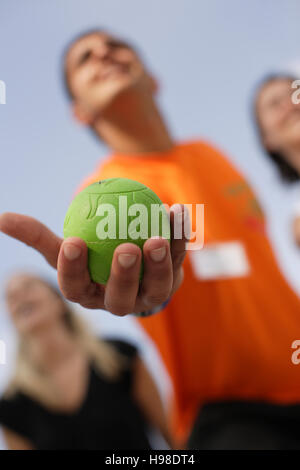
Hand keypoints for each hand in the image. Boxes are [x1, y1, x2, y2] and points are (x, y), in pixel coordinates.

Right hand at [0, 205, 186, 315]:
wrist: (130, 268)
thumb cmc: (92, 258)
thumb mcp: (65, 248)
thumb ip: (39, 236)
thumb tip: (1, 218)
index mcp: (89, 294)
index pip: (75, 288)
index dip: (73, 269)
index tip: (73, 241)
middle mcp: (119, 302)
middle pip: (120, 298)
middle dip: (124, 277)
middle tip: (127, 249)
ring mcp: (149, 295)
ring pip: (157, 286)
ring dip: (159, 263)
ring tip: (157, 238)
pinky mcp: (173, 280)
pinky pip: (178, 258)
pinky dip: (180, 236)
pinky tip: (178, 211)